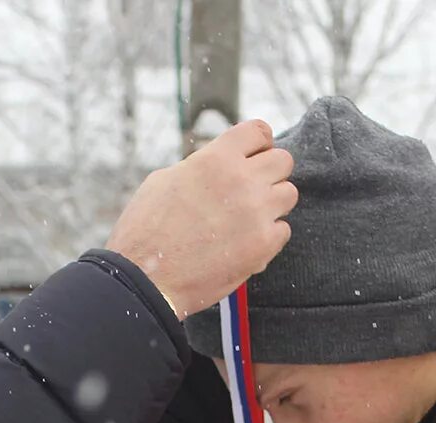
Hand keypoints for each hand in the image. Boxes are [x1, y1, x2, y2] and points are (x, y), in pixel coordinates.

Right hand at [106, 120, 296, 318]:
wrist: (146, 279)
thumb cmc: (146, 229)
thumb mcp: (165, 180)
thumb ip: (200, 166)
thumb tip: (218, 166)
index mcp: (217, 158)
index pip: (259, 131)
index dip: (258, 143)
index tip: (252, 156)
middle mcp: (243, 180)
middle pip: (283, 161)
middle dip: (269, 173)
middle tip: (250, 190)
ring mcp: (257, 213)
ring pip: (289, 194)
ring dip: (272, 204)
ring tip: (247, 218)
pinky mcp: (263, 244)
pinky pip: (283, 230)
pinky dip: (268, 236)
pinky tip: (245, 243)